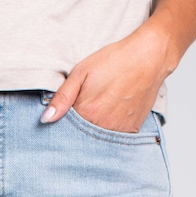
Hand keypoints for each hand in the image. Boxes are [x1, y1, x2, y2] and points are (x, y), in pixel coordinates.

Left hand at [41, 20, 176, 132]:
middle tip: (88, 105)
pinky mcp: (131, 131)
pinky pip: (114, 137)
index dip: (63, 121)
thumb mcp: (81, 73)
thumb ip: (62, 97)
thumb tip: (46, 119)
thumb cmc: (115, 60)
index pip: (65, 129)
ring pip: (98, 139)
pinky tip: (112, 113)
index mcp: (86, 113)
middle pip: (81, 137)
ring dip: (94, 130)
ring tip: (101, 108)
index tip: (66, 113)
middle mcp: (102, 127)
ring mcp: (118, 130)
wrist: (149, 57)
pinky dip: (109, 130)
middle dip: (78, 128)